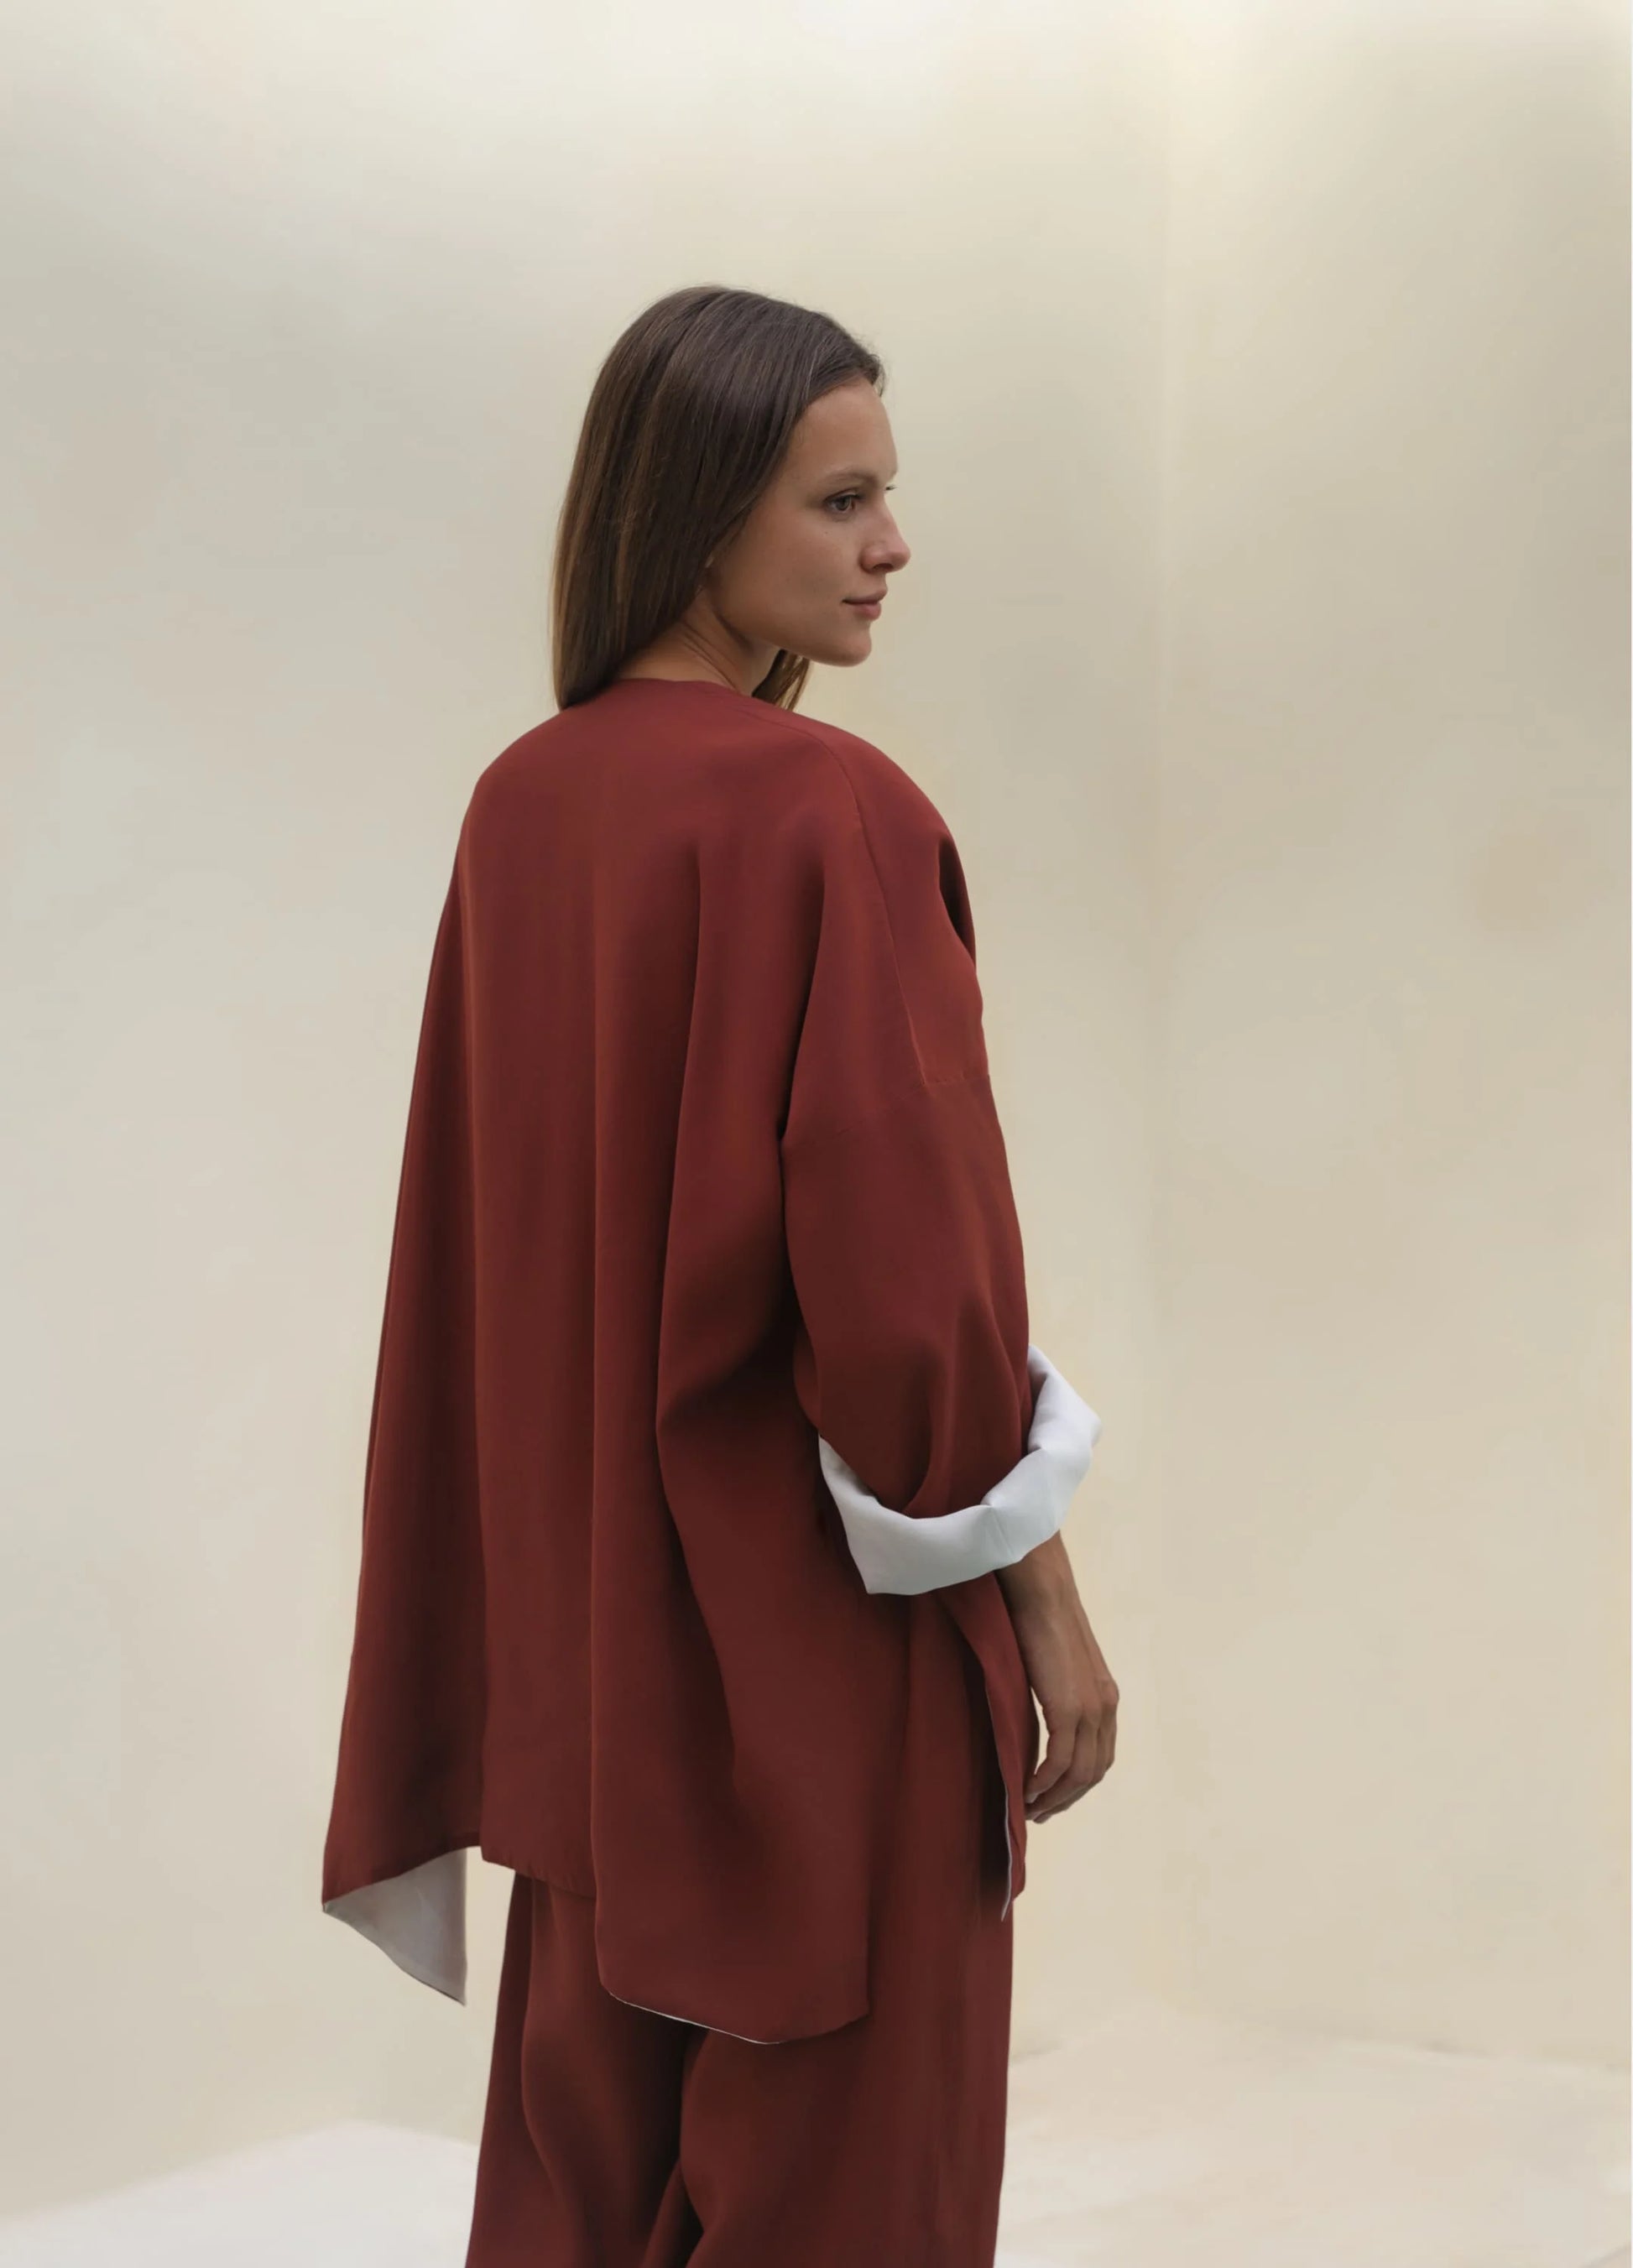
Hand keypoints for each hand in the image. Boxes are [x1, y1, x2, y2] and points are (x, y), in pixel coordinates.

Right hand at [996, 1535, 1117, 1822]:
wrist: (1040, 1590)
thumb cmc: (1038, 1617)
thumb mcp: (1055, 1663)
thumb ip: (1056, 1690)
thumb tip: (1037, 1714)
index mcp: (1105, 1696)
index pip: (1100, 1756)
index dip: (1078, 1784)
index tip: (1052, 1797)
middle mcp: (1105, 1706)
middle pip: (1093, 1771)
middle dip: (1067, 1798)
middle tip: (1039, 1812)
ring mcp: (1090, 1708)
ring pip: (1078, 1773)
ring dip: (1054, 1797)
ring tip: (1028, 1807)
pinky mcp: (1069, 1708)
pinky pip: (1060, 1761)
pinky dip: (1044, 1782)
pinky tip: (1027, 1788)